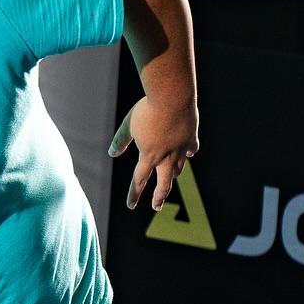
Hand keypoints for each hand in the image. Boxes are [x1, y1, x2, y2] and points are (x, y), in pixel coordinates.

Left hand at [109, 93, 199, 210]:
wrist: (173, 96)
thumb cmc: (147, 109)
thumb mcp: (129, 124)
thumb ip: (121, 140)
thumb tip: (112, 153)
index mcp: (149, 156)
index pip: (139, 181)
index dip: (134, 194)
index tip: (131, 206)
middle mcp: (166, 157)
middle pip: (164, 184)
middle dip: (159, 197)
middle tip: (157, 206)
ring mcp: (181, 149)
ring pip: (178, 168)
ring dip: (172, 175)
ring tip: (169, 178)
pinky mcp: (192, 138)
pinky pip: (190, 150)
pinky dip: (188, 153)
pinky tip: (188, 154)